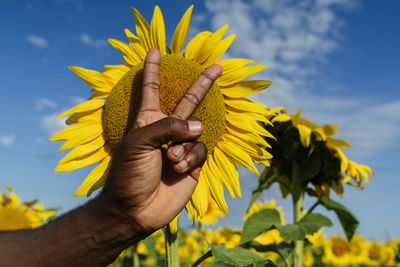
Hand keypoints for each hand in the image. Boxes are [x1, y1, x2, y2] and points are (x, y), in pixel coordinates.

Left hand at [101, 49, 222, 233]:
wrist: (134, 210)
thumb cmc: (128, 174)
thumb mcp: (139, 142)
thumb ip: (168, 127)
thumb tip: (198, 126)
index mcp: (148, 121)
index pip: (151, 89)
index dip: (152, 70)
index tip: (155, 51)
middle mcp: (167, 131)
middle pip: (188, 101)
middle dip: (203, 84)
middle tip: (218, 67)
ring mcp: (181, 147)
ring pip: (197, 132)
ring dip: (184, 146)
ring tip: (170, 161)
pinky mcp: (193, 164)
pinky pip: (201, 151)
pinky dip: (191, 159)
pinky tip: (178, 170)